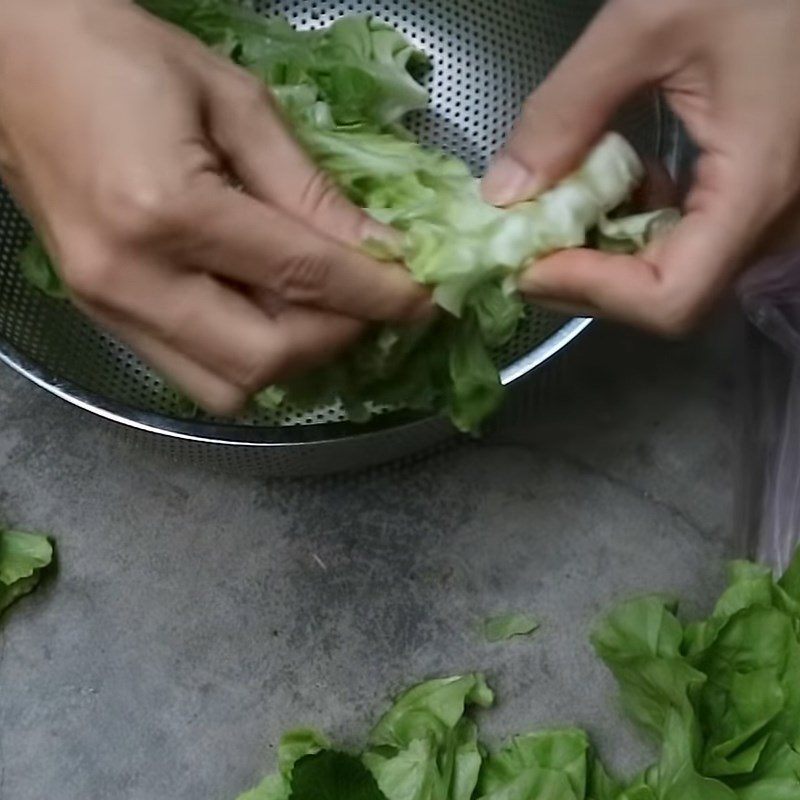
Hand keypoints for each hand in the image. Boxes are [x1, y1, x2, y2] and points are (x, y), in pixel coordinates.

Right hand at [0, 0, 428, 413]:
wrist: (9, 60)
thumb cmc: (117, 54)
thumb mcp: (233, 102)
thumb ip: (308, 189)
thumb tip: (379, 249)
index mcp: (165, 210)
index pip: (301, 277)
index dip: (376, 294)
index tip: (424, 299)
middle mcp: (132, 279)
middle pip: (265, 358)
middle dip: (337, 337)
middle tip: (371, 301)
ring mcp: (107, 309)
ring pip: (228, 387)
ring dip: (290, 358)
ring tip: (318, 308)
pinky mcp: (101, 318)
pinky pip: (193, 373)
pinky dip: (246, 358)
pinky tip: (265, 311)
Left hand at [482, 0, 799, 334]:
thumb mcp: (646, 24)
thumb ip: (566, 111)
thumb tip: (502, 194)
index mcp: (757, 185)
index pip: (669, 298)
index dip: (590, 292)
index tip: (528, 262)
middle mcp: (774, 220)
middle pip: (667, 299)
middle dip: (584, 279)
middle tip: (527, 243)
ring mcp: (773, 213)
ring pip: (676, 277)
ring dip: (605, 257)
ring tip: (560, 211)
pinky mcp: (761, 197)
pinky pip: (692, 243)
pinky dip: (636, 229)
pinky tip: (615, 184)